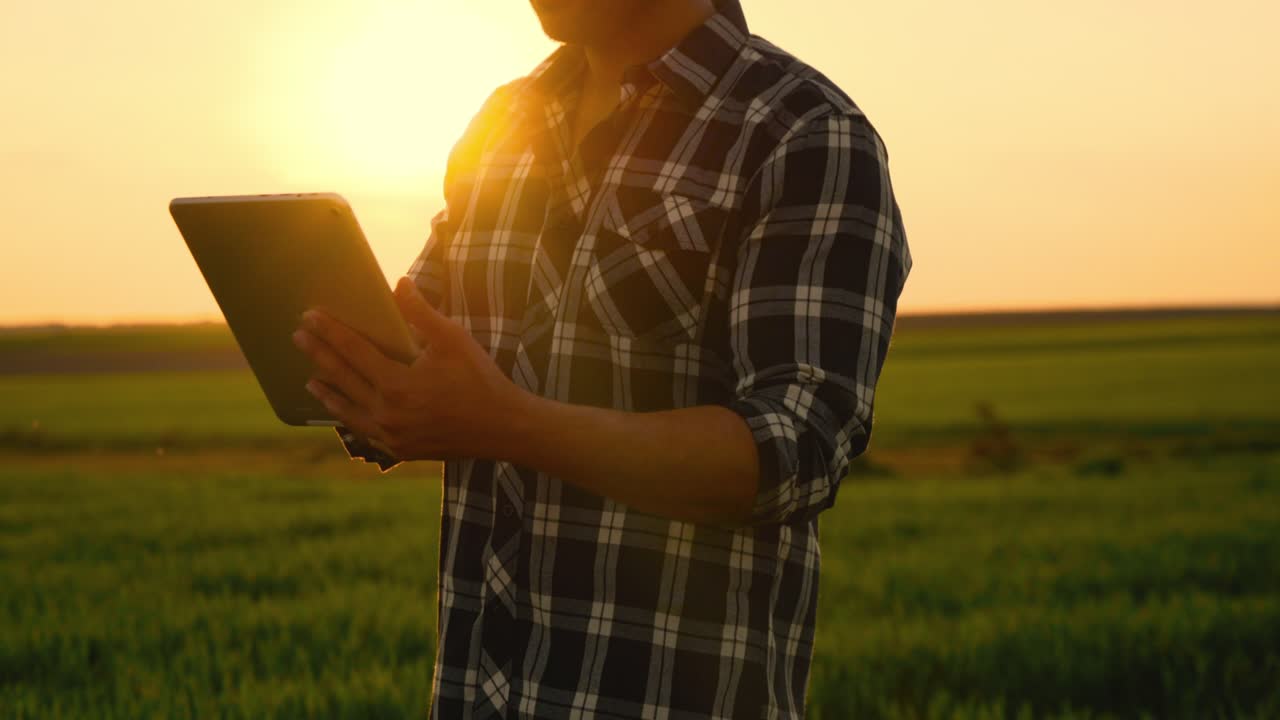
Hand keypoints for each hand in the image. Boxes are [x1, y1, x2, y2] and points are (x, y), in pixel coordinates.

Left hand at [291, 277, 528, 460]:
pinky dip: (348, 417)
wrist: (503, 428)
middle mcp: (388, 413)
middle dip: (318, 354)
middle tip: (298, 337)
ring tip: (310, 378)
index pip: (353, 351)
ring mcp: (391, 436)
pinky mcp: (400, 450)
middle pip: (342, 378)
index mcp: (398, 384)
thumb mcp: (453, 340)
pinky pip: (364, 431)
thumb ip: (421, 313)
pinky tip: (342, 410)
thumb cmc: (480, 379)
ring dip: (327, 391)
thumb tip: (400, 284)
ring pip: (347, 411)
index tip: (309, 317)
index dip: (329, 331)